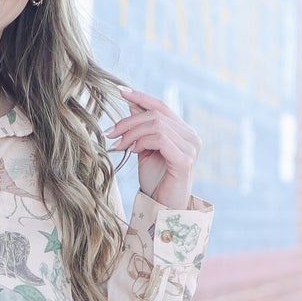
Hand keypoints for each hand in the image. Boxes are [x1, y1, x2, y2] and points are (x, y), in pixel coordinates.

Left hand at [107, 87, 200, 206]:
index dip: (140, 96)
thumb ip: (141, 129)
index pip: (161, 106)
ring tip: (119, 145)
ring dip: (132, 133)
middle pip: (156, 114)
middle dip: (129, 121)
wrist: (163, 209)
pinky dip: (142, 142)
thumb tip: (131, 103)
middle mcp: (191, 136)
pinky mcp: (185, 159)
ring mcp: (191, 147)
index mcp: (183, 131)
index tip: (120, 91)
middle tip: (110, 133)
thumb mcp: (144, 150)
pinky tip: (132, 151)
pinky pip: (160, 139)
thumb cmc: (155, 182)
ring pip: (156, 125)